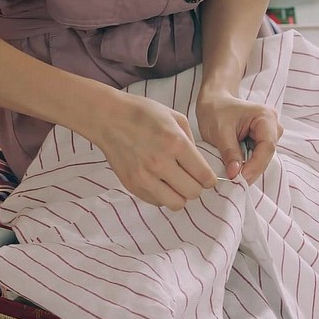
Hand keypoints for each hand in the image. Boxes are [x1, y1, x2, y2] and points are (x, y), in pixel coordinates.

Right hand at [94, 93, 216, 209]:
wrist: (109, 118)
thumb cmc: (143, 114)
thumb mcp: (175, 118)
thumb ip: (191, 142)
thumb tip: (199, 164)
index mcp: (176, 143)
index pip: (204, 176)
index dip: (210, 179)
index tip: (207, 178)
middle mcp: (161, 162)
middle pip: (193, 193)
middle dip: (196, 186)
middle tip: (190, 178)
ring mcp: (145, 177)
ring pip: (176, 204)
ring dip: (180, 195)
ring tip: (175, 183)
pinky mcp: (133, 185)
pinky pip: (157, 202)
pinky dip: (162, 195)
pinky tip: (159, 181)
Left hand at [196, 90, 282, 183]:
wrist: (214, 102)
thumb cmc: (216, 111)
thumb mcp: (220, 132)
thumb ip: (229, 152)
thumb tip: (235, 174)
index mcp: (266, 117)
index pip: (267, 146)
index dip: (255, 165)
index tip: (239, 178)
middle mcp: (273, 126)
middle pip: (267, 155)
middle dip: (252, 170)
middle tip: (236, 183)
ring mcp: (270, 134)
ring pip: (263, 159)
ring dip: (250, 169)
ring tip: (235, 179)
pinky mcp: (262, 142)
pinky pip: (258, 158)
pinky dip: (248, 165)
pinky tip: (237, 172)